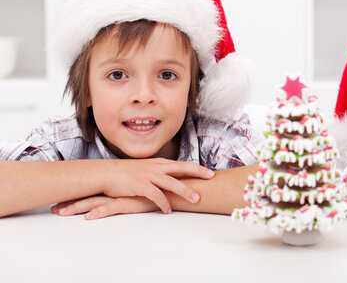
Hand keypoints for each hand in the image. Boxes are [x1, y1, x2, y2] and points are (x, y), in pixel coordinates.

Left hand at [52, 196, 156, 219]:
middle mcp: (114, 190)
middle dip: (70, 202)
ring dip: (77, 207)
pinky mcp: (128, 202)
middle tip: (54, 208)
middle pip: (87, 196)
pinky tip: (88, 217)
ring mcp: (120, 196)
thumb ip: (128, 191)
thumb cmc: (155, 189)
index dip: (76, 195)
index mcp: (115, 187)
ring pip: (94, 202)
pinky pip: (110, 208)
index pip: (91, 191)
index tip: (61, 199)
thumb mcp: (137, 190)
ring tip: (61, 213)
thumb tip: (119, 194)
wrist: (170, 188)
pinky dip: (98, 213)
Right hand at [99, 158, 214, 213]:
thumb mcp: (146, 169)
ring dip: (185, 191)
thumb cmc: (126, 173)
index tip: (210, 171)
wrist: (106, 173)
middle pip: (182, 168)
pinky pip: (156, 195)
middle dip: (198, 172)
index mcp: (160, 163)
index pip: (183, 164)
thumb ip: (160, 173)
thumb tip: (172, 179)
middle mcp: (157, 167)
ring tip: (196, 199)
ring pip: (172, 183)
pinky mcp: (140, 186)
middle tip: (211, 177)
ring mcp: (149, 176)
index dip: (197, 168)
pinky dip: (164, 203)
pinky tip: (168, 210)